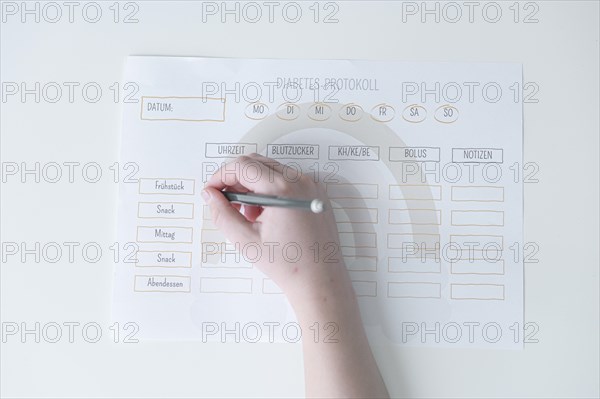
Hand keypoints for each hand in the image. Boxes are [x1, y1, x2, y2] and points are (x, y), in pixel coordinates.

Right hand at [202, 153, 347, 304]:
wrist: (320, 280)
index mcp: (284, 189)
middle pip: (256, 163)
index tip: (211, 190)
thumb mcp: (246, 240)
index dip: (221, 176)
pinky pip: (287, 181)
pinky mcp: (316, 194)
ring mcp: (311, 186)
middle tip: (225, 202)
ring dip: (252, 186)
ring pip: (271, 170)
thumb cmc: (290, 264)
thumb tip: (210, 196)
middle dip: (236, 179)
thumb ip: (222, 214)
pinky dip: (270, 190)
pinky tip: (265, 215)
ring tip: (249, 215)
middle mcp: (301, 181)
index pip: (243, 166)